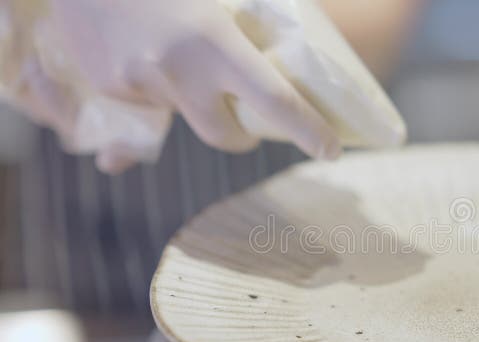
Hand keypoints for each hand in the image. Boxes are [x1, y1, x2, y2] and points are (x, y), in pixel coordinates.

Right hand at [0, 0, 405, 172]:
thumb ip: (256, 15)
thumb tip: (294, 37)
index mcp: (215, 40)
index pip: (276, 101)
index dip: (308, 130)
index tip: (330, 149)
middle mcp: (177, 71)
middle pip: (225, 137)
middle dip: (241, 137)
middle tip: (248, 124)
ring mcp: (138, 83)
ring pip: (182, 113)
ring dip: (191, 98)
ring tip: (178, 53)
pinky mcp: (108, 87)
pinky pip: (145, 101)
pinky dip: (154, 85)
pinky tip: (143, 47)